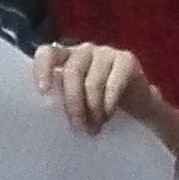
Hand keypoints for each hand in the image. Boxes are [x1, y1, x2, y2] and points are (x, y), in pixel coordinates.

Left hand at [31, 40, 146, 132]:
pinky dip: (108, 103)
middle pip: (72, 71)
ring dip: (92, 108)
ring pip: (93, 81)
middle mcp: (83, 51)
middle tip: (77, 126)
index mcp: (64, 58)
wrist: (136, 108)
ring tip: (93, 128)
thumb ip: (60, 99)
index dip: (42, 69)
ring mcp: (105, 53)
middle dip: (73, 101)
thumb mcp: (74, 102)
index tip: (43, 91)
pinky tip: (107, 116)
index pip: (47, 53)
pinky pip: (113, 84)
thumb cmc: (95, 108)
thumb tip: (45, 116)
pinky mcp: (126, 60)